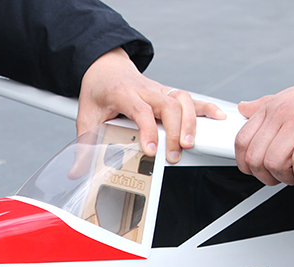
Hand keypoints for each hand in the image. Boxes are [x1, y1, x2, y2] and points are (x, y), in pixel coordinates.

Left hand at [77, 48, 224, 162]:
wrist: (105, 67)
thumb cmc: (97, 91)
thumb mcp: (85, 116)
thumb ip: (83, 144)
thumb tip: (76, 171)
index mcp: (123, 93)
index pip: (140, 110)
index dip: (148, 130)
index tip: (152, 149)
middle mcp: (144, 89)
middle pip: (167, 105)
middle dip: (175, 130)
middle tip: (176, 152)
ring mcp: (159, 89)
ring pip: (181, 99)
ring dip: (191, 121)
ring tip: (192, 143)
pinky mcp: (168, 93)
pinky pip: (189, 98)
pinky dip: (205, 106)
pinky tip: (217, 117)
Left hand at [235, 73, 293, 184]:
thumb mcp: (291, 96)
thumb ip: (265, 105)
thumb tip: (243, 109)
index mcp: (273, 107)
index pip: (242, 140)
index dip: (244, 163)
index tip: (254, 172)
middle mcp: (284, 113)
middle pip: (257, 157)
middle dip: (266, 175)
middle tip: (279, 178)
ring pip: (276, 163)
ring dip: (286, 178)